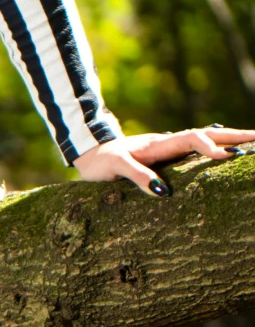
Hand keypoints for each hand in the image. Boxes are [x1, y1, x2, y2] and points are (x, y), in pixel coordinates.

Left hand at [74, 124, 254, 194]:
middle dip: (234, 137)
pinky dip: (215, 146)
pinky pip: (197, 147)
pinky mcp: (167, 153)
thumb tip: (163, 192)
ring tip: (253, 142)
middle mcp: (168, 142)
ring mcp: (169, 146)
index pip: (191, 140)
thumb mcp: (115, 168)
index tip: (228, 157)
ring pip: (205, 139)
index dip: (210, 147)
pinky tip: (227, 150)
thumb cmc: (100, 162)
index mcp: (159, 144)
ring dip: (229, 139)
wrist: (89, 152)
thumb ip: (137, 176)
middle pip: (207, 134)